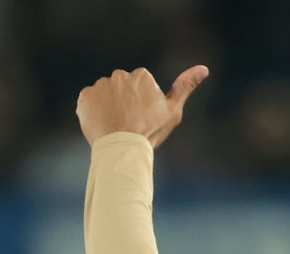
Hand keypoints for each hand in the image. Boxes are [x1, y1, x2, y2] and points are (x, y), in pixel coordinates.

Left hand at [76, 65, 209, 146]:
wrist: (123, 149)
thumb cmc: (150, 132)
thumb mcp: (173, 111)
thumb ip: (185, 86)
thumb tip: (204, 68)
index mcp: (141, 76)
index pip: (138, 87)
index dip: (140, 104)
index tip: (141, 118)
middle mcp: (119, 75)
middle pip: (120, 89)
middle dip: (122, 102)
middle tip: (127, 123)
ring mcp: (100, 85)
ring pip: (104, 95)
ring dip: (107, 107)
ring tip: (114, 126)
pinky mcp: (85, 97)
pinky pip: (88, 102)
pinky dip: (92, 112)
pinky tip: (101, 125)